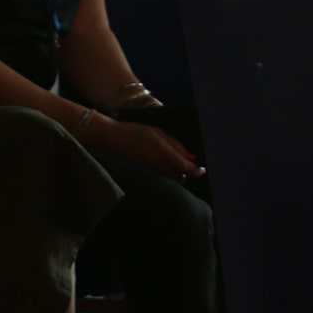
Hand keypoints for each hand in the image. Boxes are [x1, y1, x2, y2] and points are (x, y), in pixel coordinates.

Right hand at [88, 114, 204, 181]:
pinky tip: (162, 168)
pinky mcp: (142, 175)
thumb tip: (191, 157)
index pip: (185, 166)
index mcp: (161, 150)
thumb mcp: (157, 132)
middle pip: (179, 178)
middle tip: (187, 167)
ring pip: (169, 180)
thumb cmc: (134, 131)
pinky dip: (165, 176)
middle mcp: (156, 163)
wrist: (109, 138)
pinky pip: (159, 179)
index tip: (203, 171)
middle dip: (185, 175)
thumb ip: (175, 144)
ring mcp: (148, 171)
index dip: (196, 171)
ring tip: (173, 166)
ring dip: (175, 176)